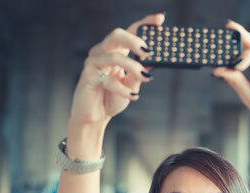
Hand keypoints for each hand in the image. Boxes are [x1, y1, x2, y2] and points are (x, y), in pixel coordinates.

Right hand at [68, 13, 164, 127]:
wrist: (95, 116)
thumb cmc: (112, 97)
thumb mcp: (131, 84)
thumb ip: (140, 72)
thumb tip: (154, 61)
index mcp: (116, 51)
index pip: (130, 32)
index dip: (144, 23)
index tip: (160, 19)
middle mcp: (104, 53)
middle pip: (117, 35)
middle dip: (135, 40)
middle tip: (147, 52)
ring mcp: (94, 63)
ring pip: (115, 56)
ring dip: (133, 67)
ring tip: (145, 78)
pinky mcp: (89, 76)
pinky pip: (108, 79)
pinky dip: (122, 89)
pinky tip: (133, 96)